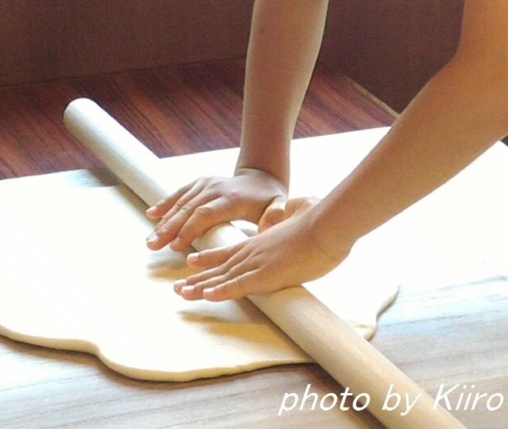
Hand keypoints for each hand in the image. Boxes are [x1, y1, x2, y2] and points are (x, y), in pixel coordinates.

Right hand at [146, 168, 286, 251]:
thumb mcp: (278, 206)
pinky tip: (152, 215)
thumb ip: (276, 215)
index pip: (205, 214)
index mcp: (231, 198)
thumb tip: (272, 224)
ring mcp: (206, 184)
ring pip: (180, 203)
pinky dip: (165, 203)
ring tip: (150, 240)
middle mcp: (215, 188)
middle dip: (169, 229)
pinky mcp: (199, 183)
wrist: (262, 177)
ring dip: (163, 222)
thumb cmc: (269, 199)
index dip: (189, 230)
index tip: (176, 247)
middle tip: (154, 247)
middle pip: (188, 210)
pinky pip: (179, 193)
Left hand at [173, 197, 350, 300]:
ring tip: (182, 293)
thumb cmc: (321, 218)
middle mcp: (254, 251)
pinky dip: (222, 291)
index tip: (192, 261)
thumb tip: (289, 212)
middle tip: (179, 286)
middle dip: (199, 277)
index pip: (228, 250)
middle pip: (220, 267)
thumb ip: (289, 214)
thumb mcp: (300, 212)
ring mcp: (258, 262)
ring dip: (202, 287)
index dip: (209, 257)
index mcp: (260, 239)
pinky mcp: (266, 275)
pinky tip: (206, 295)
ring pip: (223, 278)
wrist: (328, 223)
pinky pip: (239, 286)